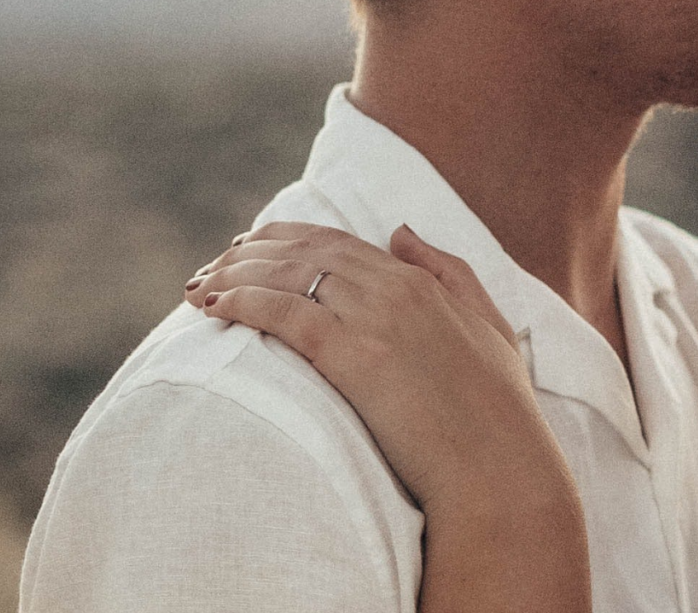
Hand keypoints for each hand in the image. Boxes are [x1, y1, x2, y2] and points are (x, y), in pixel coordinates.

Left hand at [184, 221, 554, 509]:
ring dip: (234, 274)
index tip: (250, 247)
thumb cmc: (499, 410)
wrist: (498, 466)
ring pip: (288, 275)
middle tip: (211, 266)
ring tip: (198, 289)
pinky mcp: (354, 357)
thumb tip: (400, 231)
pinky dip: (243, 302)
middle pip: (304, 251)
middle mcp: (394, 289)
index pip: (338, 242)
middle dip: (250, 252)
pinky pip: (285, 314)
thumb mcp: (489, 325)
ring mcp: (374, 320)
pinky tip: (214, 308)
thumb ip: (449, 270)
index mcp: (422, 281)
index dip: (288, 239)